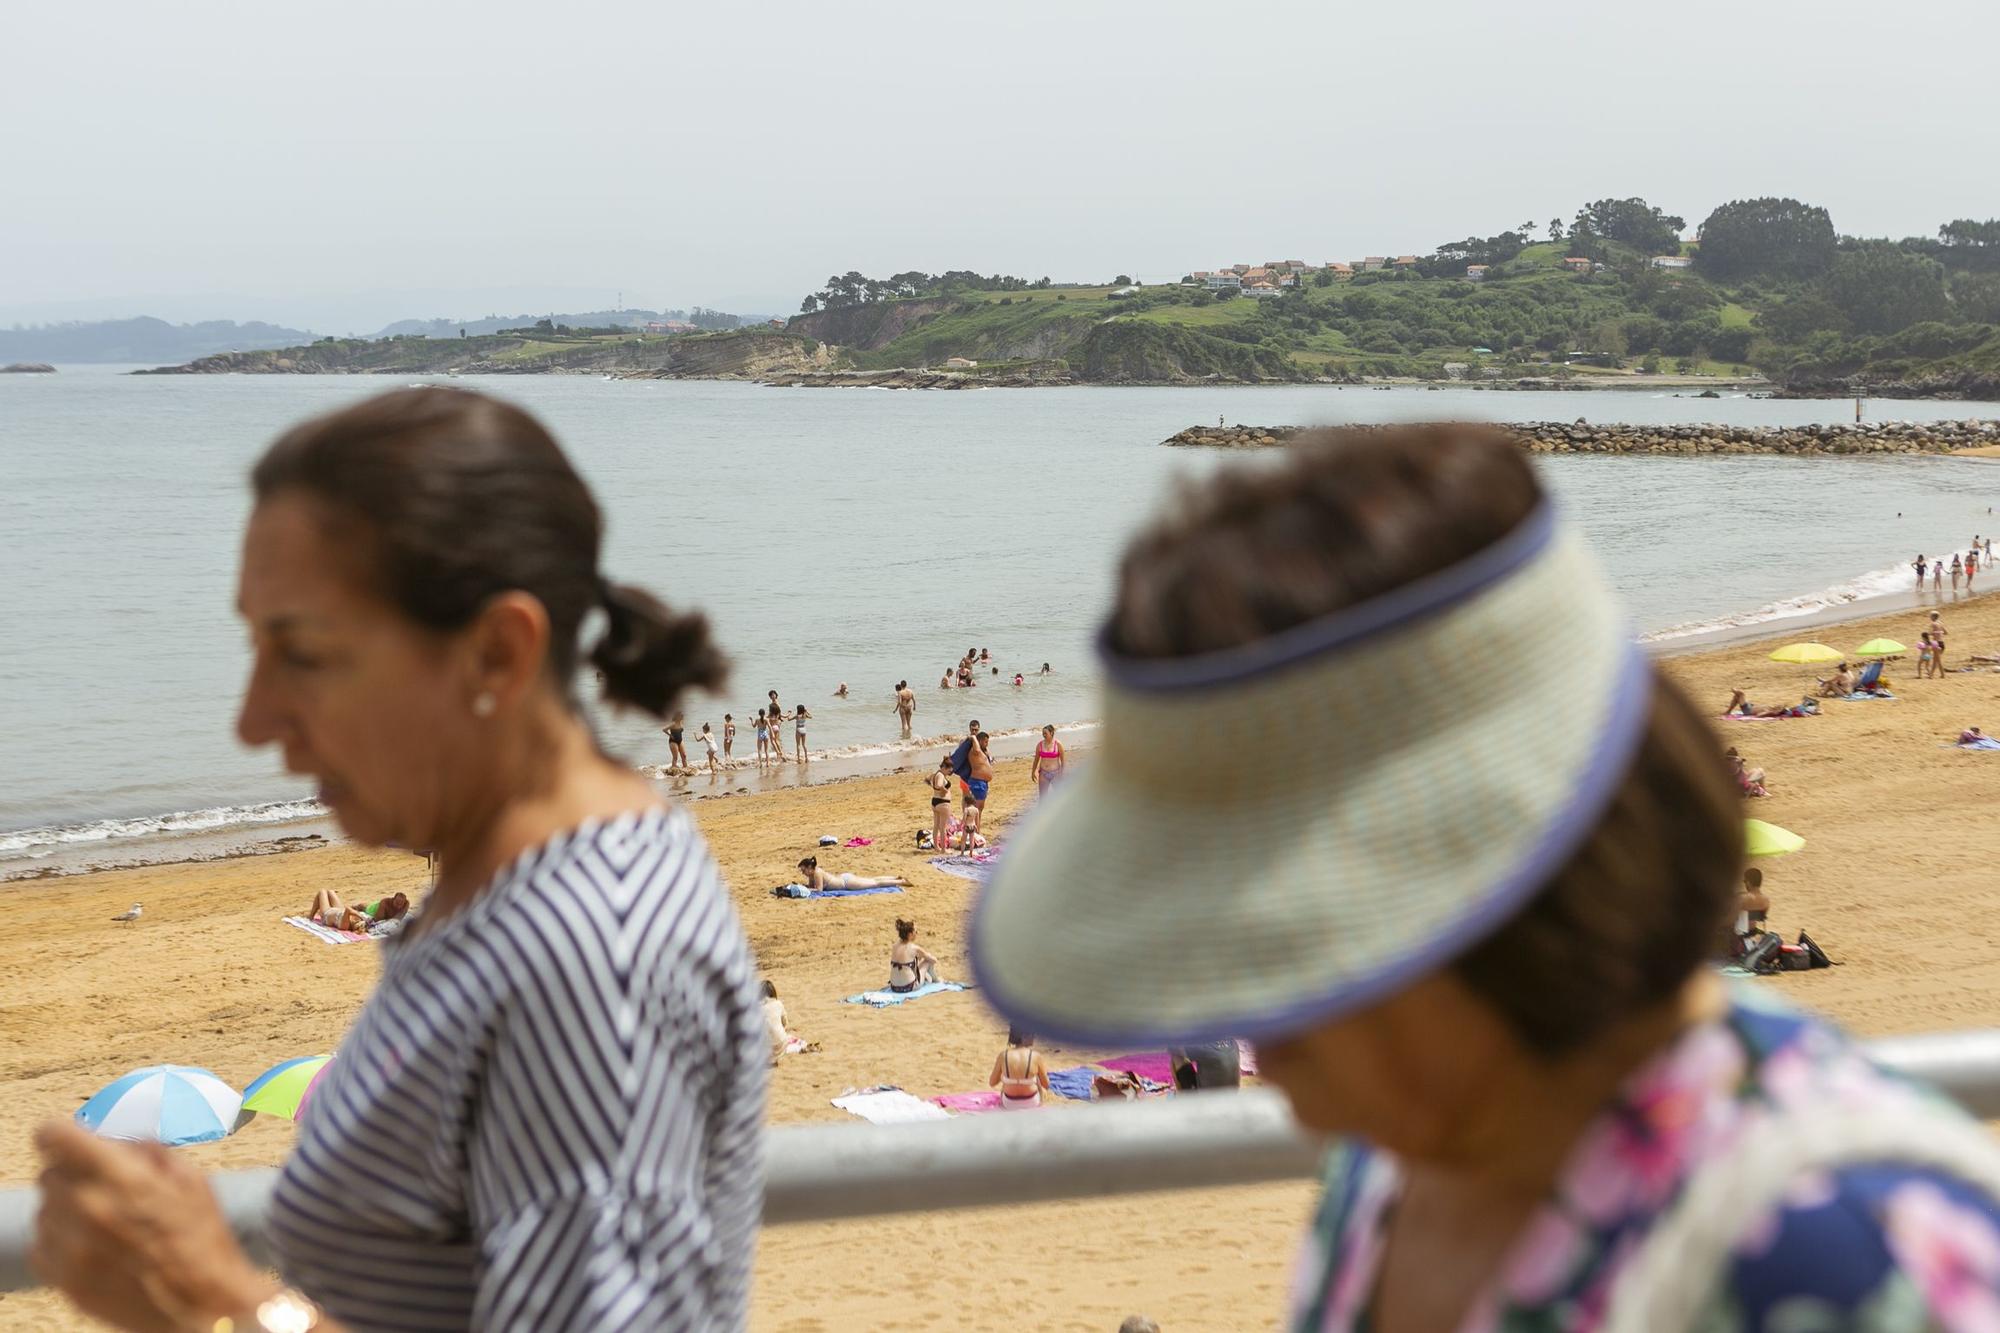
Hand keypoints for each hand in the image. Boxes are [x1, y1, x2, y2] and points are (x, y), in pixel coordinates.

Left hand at [32, 1120, 276, 1330]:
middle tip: (104, 1186)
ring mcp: (70, 1250)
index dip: (61, 1134)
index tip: (71, 1140)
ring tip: (105, 1221)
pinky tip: (94, 1246)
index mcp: (119, 1178)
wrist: (203, 1305)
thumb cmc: (203, 1239)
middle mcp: (85, 1211)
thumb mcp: (190, 1179)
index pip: (53, 1137)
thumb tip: (120, 1139)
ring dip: (66, 1208)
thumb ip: (147, 1152)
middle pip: (48, 1174)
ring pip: (43, 1211)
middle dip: (73, 1173)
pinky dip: (62, 1241)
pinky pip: (42, 1247)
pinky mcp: (64, 1282)